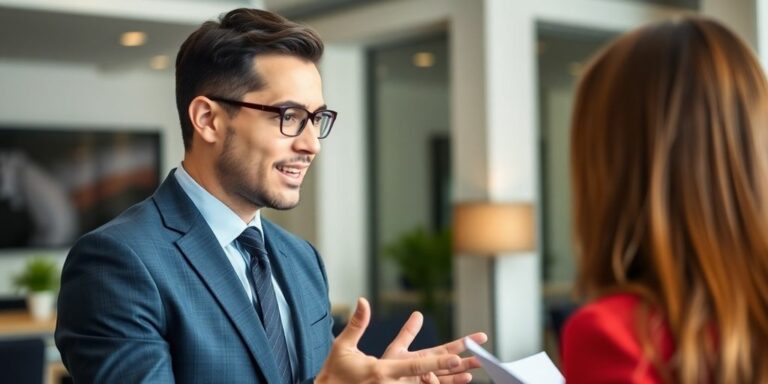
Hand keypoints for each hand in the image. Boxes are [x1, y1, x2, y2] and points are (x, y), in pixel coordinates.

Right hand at [315, 298, 466, 383]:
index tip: (457, 357)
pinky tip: (451, 381)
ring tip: (469, 373)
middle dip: (451, 370)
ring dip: (448, 381)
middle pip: (429, 377)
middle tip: (473, 362)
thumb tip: (364, 300)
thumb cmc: (335, 374)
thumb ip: (358, 324)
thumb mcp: (344, 347)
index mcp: (381, 372)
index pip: (415, 367)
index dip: (438, 362)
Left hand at [382, 311, 486, 383]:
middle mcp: (430, 370)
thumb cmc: (385, 369)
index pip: (449, 349)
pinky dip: (444, 381)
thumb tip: (418, 314)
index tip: (481, 337)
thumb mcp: (397, 349)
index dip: (464, 343)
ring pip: (448, 377)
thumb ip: (408, 333)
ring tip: (471, 373)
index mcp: (426, 358)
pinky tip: (459, 378)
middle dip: (468, 362)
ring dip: (460, 375)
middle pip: (453, 365)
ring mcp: (427, 381)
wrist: (377, 381)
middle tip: (485, 358)